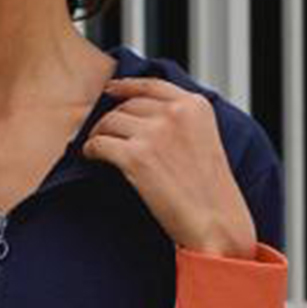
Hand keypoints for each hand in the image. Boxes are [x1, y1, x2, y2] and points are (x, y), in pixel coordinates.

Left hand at [83, 76, 257, 258]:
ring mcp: (155, 133)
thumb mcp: (206, 143)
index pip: (152, 85)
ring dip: (99, 134)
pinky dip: (91, 149)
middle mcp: (175, 113)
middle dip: (112, 119)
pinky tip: (91, 156)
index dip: (126, 86)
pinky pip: (101, 143)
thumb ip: (183, 124)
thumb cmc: (211, 194)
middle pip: (128, 105)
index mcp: (195, 106)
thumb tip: (150, 120)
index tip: (111, 90)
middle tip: (103, 133)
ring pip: (110, 122)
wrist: (215, 222)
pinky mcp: (136, 157)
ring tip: (95, 146)